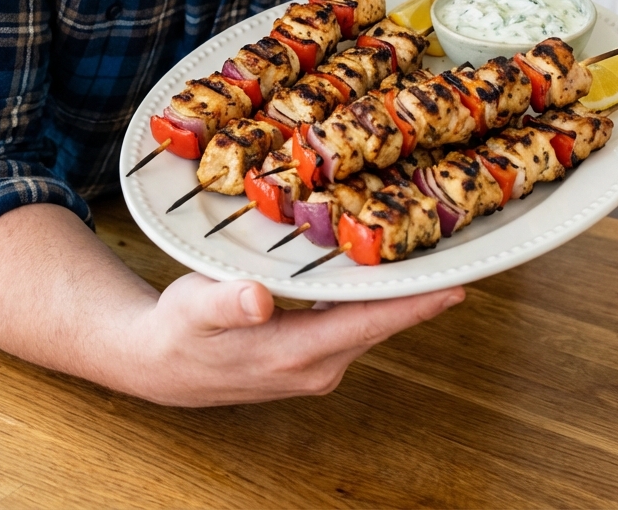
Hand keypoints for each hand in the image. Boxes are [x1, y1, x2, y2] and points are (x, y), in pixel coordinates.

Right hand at [129, 272, 463, 406]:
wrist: (159, 365)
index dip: (416, 305)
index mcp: (296, 353)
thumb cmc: (180, 331)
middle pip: (381, 323)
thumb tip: (259, 299)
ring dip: (399, 296)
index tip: (458, 286)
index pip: (369, 324)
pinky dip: (373, 300)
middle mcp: (316, 365)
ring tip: (430, 257)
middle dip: (420, 292)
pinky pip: (353, 323)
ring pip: (370, 323)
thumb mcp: (196, 309)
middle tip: (457, 252)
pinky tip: (381, 274)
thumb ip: (228, 303)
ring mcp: (315, 364)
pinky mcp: (309, 355)